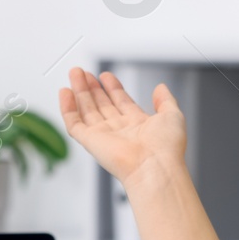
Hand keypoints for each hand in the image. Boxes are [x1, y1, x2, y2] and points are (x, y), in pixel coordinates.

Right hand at [61, 66, 186, 186]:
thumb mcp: (173, 116)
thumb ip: (166, 100)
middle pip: (101, 104)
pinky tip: (65, 92)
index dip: (113, 88)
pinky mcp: (90, 141)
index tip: (106, 76)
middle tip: (83, 72)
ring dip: (79, 91)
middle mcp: (119, 130)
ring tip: (74, 73)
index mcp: (137, 124)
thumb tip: (161, 88)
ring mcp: (103, 136)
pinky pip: (74, 123)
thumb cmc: (166, 147)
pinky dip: (67, 108)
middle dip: (92, 87)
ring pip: (86, 110)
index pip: (121, 102)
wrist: (155, 166)